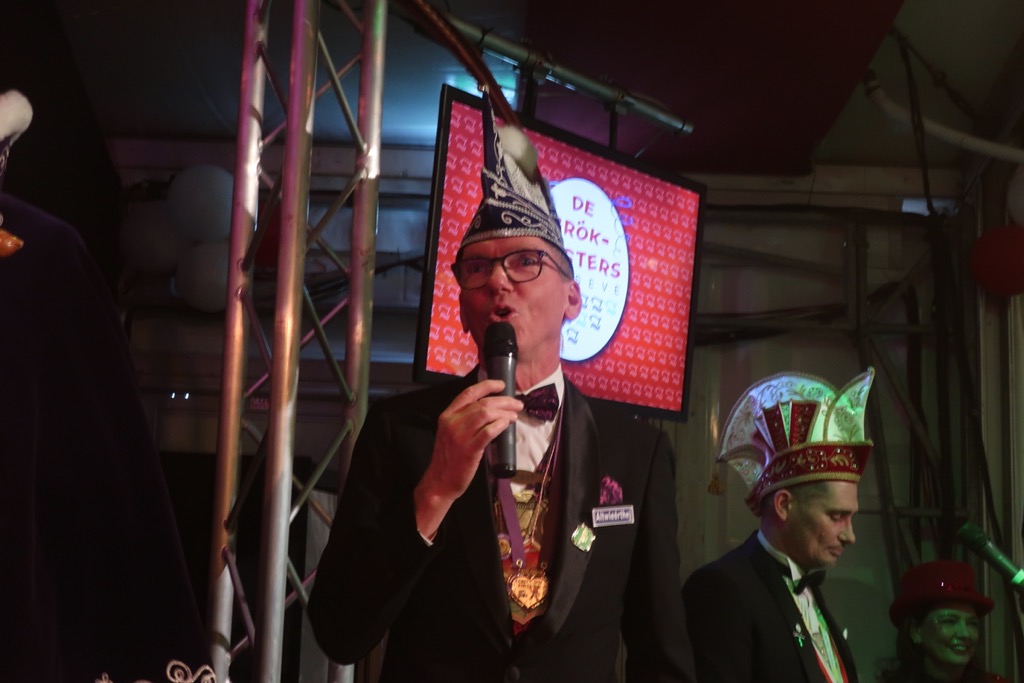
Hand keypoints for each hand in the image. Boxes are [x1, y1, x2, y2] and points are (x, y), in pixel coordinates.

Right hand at [413, 379, 520, 537]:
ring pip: (486, 414)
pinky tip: (506, 424)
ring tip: (514, 416)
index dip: (487, 385)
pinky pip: (488, 432)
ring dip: (504, 413)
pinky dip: (500, 425)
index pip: (469, 393)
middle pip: (482, 403)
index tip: (502, 385)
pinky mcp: (469, 449)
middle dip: (503, 401)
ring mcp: (460, 436)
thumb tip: (491, 409)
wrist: (440, 481)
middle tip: (517, 404)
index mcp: (447, 415)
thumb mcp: (450, 432)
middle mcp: (452, 422)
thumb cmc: (449, 457)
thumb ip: (464, 419)